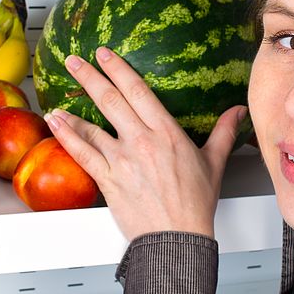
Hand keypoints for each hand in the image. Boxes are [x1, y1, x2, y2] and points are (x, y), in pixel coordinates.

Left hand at [43, 47, 246, 240]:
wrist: (177, 239)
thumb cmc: (195, 206)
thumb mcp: (214, 163)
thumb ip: (223, 132)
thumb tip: (237, 111)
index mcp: (167, 133)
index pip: (139, 91)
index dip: (119, 69)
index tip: (106, 55)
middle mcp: (142, 142)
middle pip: (111, 100)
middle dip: (90, 77)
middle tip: (75, 61)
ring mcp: (122, 160)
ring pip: (91, 125)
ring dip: (72, 108)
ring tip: (58, 94)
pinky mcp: (108, 180)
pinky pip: (82, 153)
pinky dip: (66, 135)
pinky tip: (56, 123)